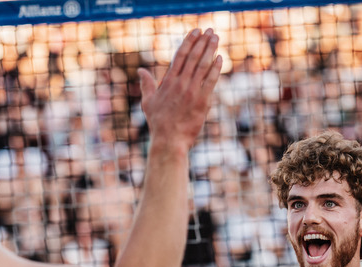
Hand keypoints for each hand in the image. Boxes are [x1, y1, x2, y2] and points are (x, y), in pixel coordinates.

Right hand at [138, 28, 222, 150]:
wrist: (169, 140)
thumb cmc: (158, 123)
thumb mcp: (148, 102)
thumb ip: (146, 84)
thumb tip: (140, 70)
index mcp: (168, 81)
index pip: (180, 55)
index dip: (189, 41)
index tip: (196, 31)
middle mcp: (180, 83)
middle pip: (193, 56)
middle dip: (202, 41)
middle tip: (210, 30)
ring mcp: (192, 91)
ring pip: (203, 65)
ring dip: (211, 50)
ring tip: (216, 38)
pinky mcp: (202, 101)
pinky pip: (211, 80)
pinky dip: (216, 68)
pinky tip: (220, 58)